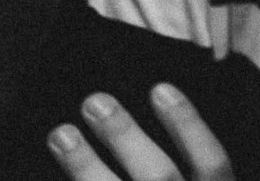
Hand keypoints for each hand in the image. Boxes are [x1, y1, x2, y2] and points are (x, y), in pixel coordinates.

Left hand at [48, 84, 234, 180]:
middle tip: (94, 101)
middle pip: (161, 179)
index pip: (213, 164)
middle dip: (126, 140)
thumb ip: (198, 166)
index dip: (189, 126)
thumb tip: (163, 99)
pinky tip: (46, 176)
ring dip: (86, 168)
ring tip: (60, 134)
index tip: (159, 88)